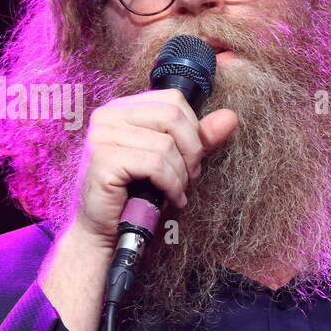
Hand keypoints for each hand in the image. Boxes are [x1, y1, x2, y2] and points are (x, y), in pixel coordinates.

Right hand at [72, 89, 238, 248]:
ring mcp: (101, 136)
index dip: (193, 130)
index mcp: (122, 108)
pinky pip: (154, 164)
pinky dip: (170, 185)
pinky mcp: (102, 159)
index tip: (192, 158)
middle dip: (191, 152)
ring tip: (175, 191)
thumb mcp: (173, 161)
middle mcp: (107, 116)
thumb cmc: (137, 195)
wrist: (107, 230)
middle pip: (172, 117)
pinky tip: (169, 198)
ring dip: (180, 175)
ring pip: (166, 145)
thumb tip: (230, 117)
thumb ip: (198, 138)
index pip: (173, 99)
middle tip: (189, 177)